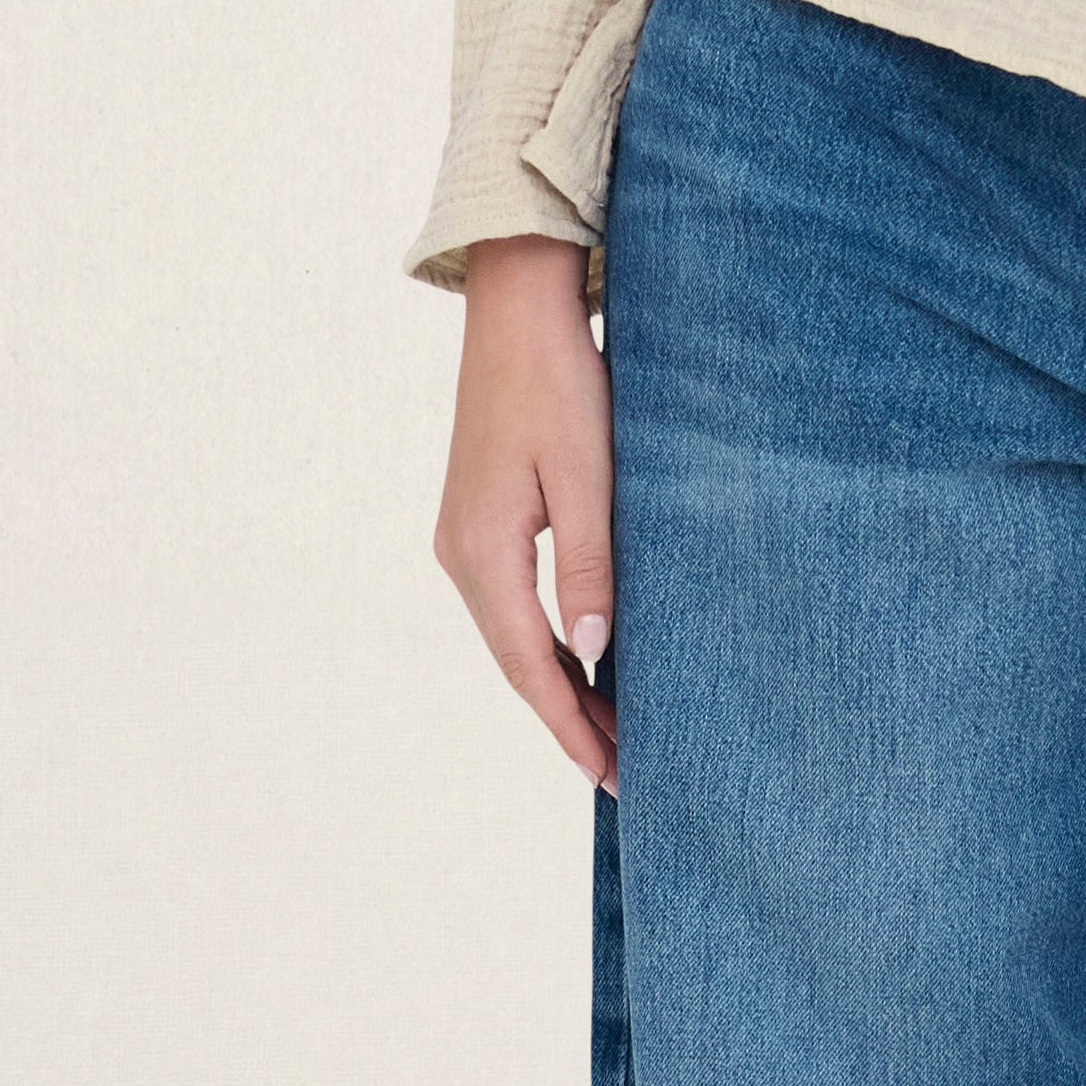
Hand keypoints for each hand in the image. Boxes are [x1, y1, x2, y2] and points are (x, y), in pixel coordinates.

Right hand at [438, 236, 618, 782]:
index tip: (615, 776)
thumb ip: (590, 564)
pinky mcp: (479, 519)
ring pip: (516, 637)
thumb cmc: (560, 383)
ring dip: (562, 684)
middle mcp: (460, 555)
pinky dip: (551, 642)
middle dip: (570, 720)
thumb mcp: (587, 476)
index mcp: (482, 553)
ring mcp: (464, 538)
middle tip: (625, 773)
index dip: (574, 726)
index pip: (533, 667)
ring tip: (613, 730)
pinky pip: (514, 604)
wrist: (517, 309)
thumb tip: (594, 649)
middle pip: (519, 663)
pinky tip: (586, 659)